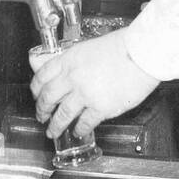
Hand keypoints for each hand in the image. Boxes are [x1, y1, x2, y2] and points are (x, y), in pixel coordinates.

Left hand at [32, 29, 159, 139]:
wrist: (143, 53)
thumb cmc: (124, 46)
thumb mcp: (91, 47)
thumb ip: (76, 60)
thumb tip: (68, 71)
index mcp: (70, 59)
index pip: (42, 76)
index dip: (36, 89)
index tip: (36, 95)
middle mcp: (73, 77)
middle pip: (48, 98)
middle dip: (41, 110)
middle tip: (41, 116)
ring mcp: (85, 94)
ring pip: (62, 115)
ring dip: (55, 126)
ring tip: (53, 131)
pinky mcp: (101, 108)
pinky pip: (84, 123)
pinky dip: (80, 129)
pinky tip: (79, 131)